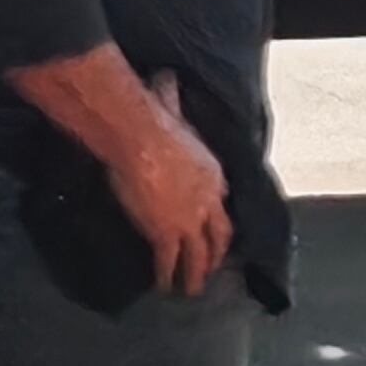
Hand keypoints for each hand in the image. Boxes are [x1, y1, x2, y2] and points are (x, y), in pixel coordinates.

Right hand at [110, 72, 232, 296]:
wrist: (142, 141)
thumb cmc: (156, 122)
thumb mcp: (171, 109)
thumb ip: (171, 98)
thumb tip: (164, 77)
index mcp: (212, 172)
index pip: (222, 199)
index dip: (218, 213)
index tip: (217, 225)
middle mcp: (209, 201)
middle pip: (220, 233)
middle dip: (217, 252)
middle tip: (214, 267)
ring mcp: (189, 220)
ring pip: (199, 255)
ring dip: (197, 274)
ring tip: (193, 289)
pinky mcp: (166, 234)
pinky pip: (169, 262)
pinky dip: (167, 276)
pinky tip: (163, 287)